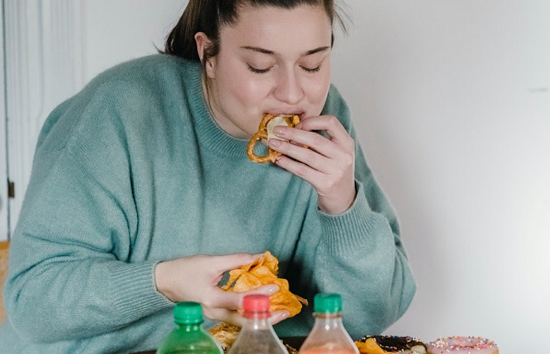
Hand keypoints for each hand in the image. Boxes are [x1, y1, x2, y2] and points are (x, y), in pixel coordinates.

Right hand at [154, 253, 288, 325]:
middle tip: (284, 312)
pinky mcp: (215, 314)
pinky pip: (235, 318)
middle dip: (265, 317)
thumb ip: (236, 260)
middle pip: (243, 320)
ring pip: (240, 322)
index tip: (275, 287)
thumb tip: (258, 256)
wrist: (164, 281)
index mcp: (211, 299)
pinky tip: (262, 309)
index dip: (259, 294)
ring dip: (260, 317)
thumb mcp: (211, 261)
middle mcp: (213, 312)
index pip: (240, 299)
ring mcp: (213, 315)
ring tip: (278, 313)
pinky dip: (250, 314)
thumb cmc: (185, 270)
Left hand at [268, 114, 356, 213]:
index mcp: (346, 142)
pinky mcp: (326, 184)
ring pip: (307, 155)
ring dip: (287, 148)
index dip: (312, 121)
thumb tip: (291, 130)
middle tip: (276, 130)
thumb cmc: (334, 170)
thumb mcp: (335, 152)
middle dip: (293, 133)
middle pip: (315, 139)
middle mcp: (344, 156)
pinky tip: (279, 160)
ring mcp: (336, 171)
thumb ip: (321, 140)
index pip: (331, 122)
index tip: (297, 124)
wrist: (343, 197)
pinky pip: (303, 171)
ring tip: (273, 144)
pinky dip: (288, 164)